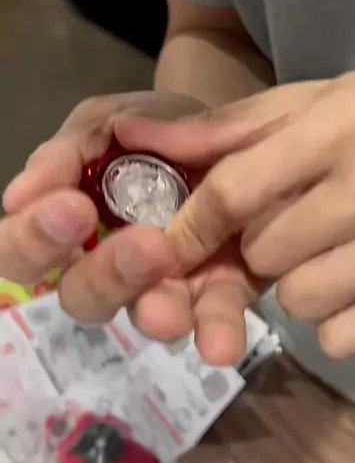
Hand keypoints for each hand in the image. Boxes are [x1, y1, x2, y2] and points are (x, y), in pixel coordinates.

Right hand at [3, 90, 257, 364]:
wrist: (227, 127)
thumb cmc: (148, 129)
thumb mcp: (104, 123)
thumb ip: (66, 153)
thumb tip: (20, 195)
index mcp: (63, 228)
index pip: (21, 253)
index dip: (34, 241)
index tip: (74, 208)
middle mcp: (104, 269)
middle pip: (83, 296)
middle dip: (107, 275)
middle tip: (146, 244)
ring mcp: (161, 286)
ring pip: (146, 315)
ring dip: (159, 311)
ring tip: (174, 309)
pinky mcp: (216, 294)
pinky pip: (212, 318)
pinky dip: (217, 326)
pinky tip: (221, 339)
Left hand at [117, 72, 354, 357]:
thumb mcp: (307, 104)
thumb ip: (222, 129)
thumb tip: (131, 133)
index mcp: (347, 121)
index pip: (238, 189)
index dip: (193, 225)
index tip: (175, 242)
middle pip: (266, 254)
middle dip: (257, 250)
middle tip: (284, 228)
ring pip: (301, 302)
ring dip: (293, 285)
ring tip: (322, 251)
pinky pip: (343, 337)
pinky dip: (332, 319)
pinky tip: (352, 278)